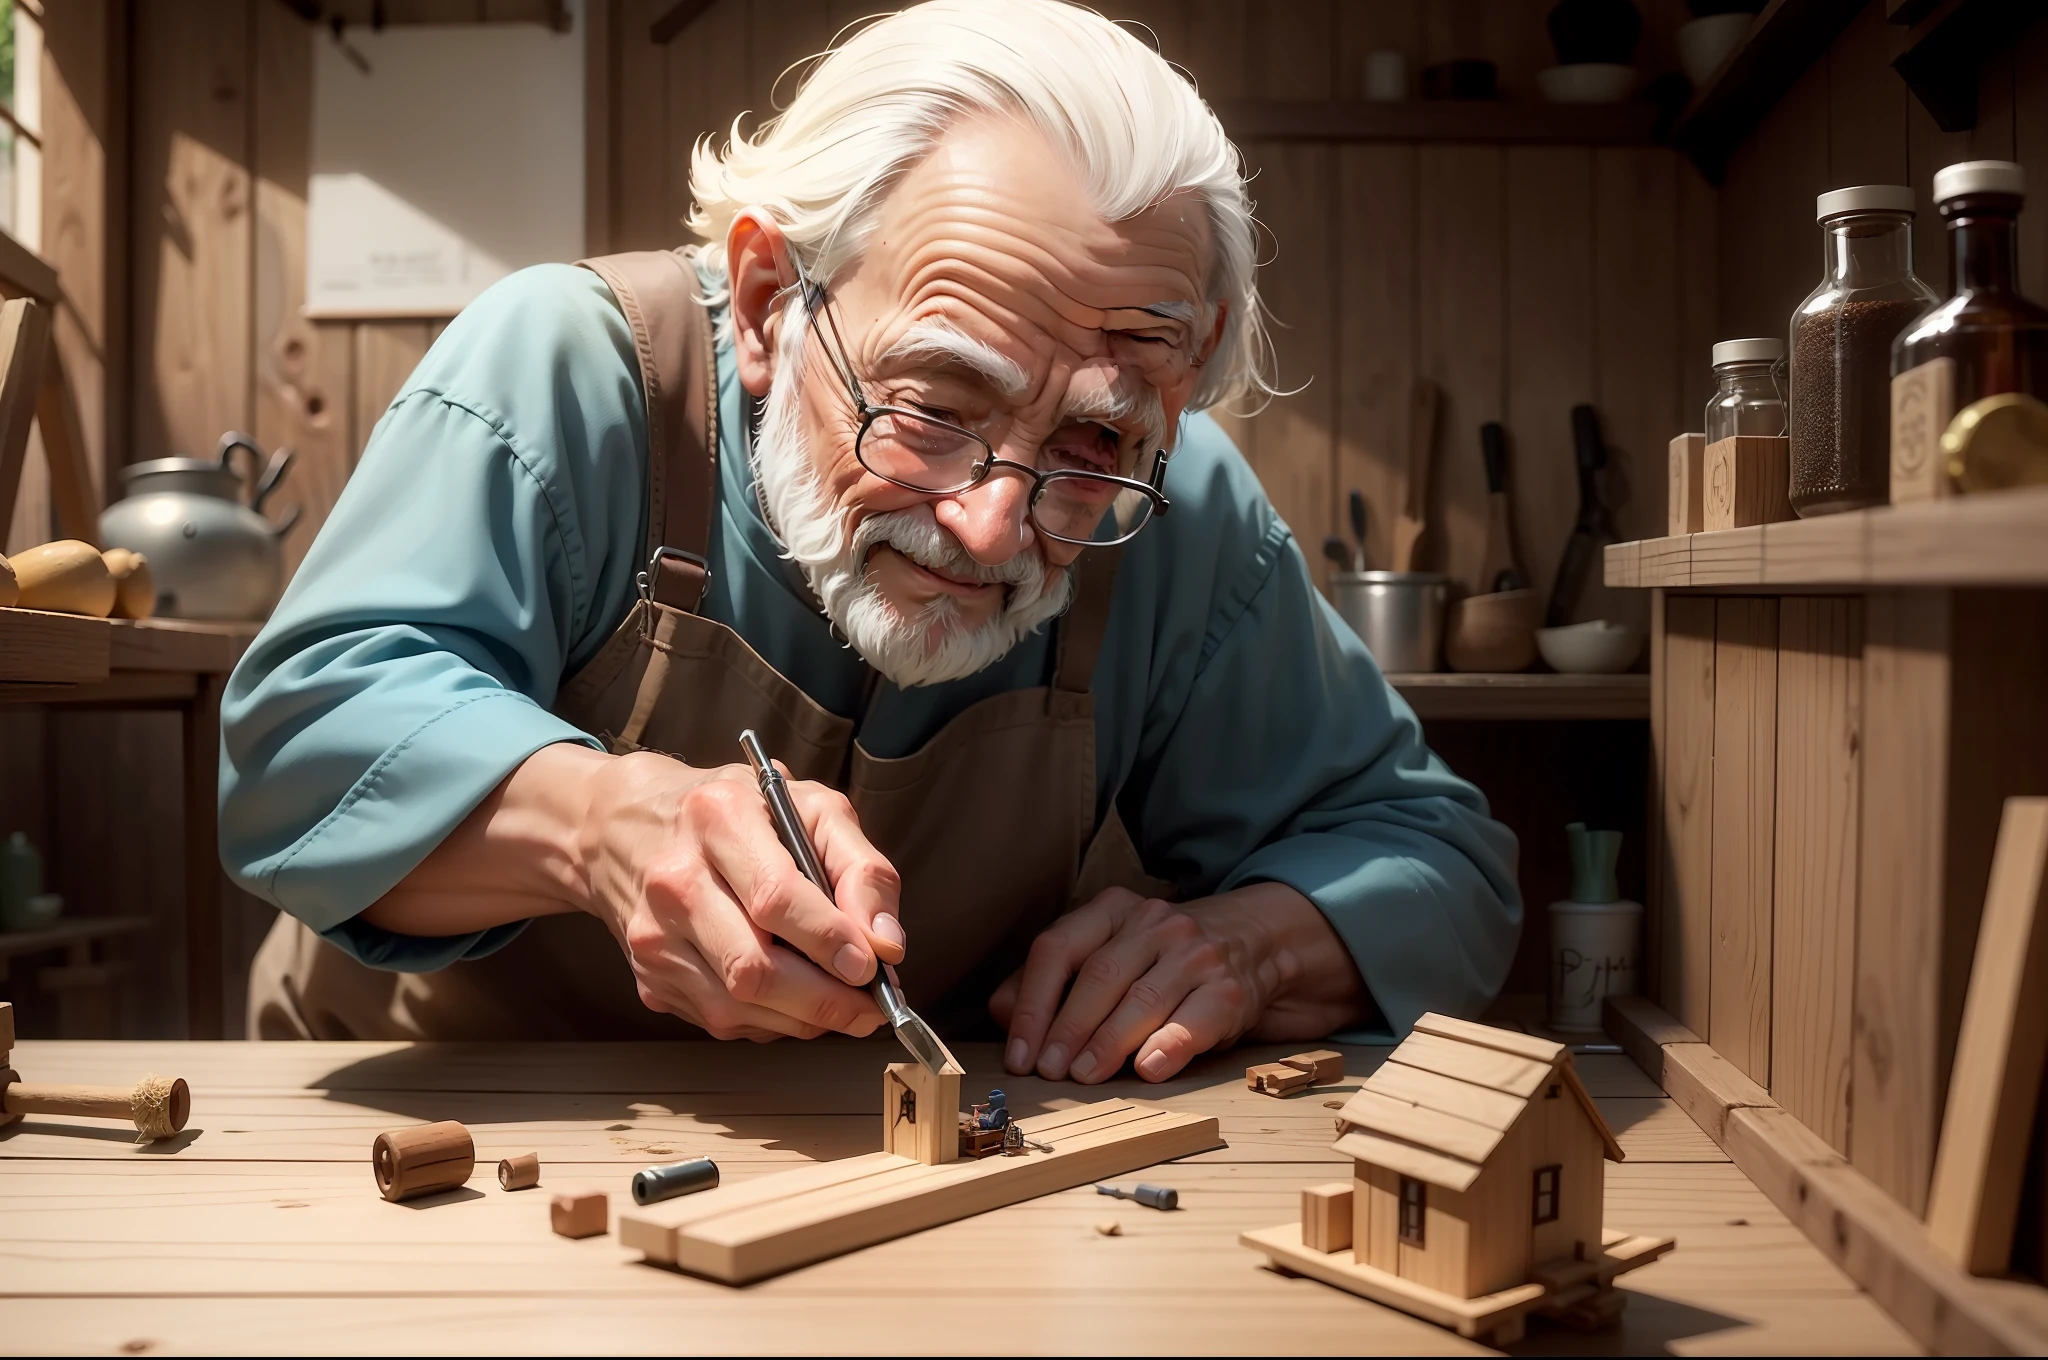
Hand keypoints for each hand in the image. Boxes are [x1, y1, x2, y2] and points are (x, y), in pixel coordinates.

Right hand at [578, 751, 905, 1040]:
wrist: (626, 829)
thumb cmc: (733, 815)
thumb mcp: (809, 807)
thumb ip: (861, 867)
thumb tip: (887, 941)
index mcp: (716, 820)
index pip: (775, 898)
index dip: (829, 940)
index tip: (870, 966)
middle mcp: (673, 881)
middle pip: (752, 969)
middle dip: (825, 1000)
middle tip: (871, 1006)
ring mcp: (654, 937)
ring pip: (738, 1007)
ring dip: (803, 1018)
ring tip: (840, 1002)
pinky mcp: (649, 979)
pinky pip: (723, 1021)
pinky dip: (771, 1021)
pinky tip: (791, 996)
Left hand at [989, 882, 1367, 1082]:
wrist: (1253, 942)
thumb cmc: (1161, 960)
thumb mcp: (1107, 952)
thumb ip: (1052, 980)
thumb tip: (1003, 1013)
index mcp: (1113, 910)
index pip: (1058, 948)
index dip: (1033, 1004)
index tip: (1019, 1052)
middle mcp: (1155, 923)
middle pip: (1099, 975)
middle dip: (1067, 1027)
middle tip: (1048, 1071)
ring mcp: (1195, 954)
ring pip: (1142, 998)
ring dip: (1108, 1042)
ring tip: (1084, 1076)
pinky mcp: (1228, 990)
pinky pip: (1193, 1020)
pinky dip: (1168, 1046)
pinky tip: (1147, 1069)